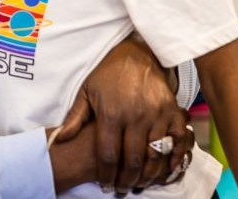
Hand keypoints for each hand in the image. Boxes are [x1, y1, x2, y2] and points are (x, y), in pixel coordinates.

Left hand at [57, 35, 191, 193]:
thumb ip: (75, 118)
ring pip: (155, 156)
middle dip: (127, 180)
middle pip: (133, 160)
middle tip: (122, 189)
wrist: (136, 53)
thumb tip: (60, 139)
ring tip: (139, 182)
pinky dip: (172, 160)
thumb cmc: (108, 73)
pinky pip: (177, 143)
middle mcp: (135, 115)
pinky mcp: (173, 111)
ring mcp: (157, 114)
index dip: (107, 175)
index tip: (106, 185)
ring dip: (148, 175)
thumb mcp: (86, 91)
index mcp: (111, 113)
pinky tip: (164, 170)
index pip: (109, 155)